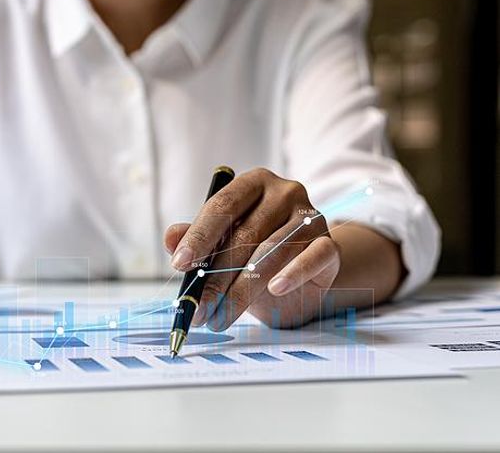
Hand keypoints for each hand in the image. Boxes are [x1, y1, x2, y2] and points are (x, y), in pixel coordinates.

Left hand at [164, 168, 340, 329]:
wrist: (300, 273)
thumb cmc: (254, 252)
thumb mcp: (223, 243)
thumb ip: (197, 237)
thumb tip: (170, 238)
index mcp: (253, 183)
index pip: (222, 206)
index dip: (199, 237)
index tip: (179, 265)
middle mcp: (284, 192)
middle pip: (244, 235)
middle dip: (215, 277)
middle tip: (197, 307)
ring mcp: (310, 216)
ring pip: (271, 253)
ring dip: (241, 290)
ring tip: (219, 317)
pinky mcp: (329, 243)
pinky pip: (311, 258)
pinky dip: (291, 274)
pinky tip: (274, 289)